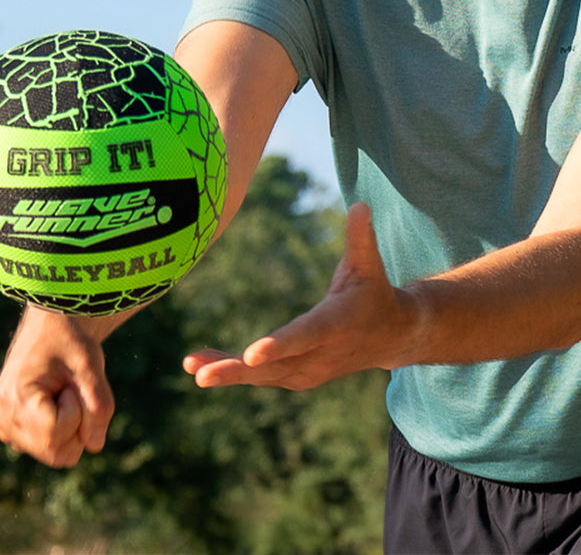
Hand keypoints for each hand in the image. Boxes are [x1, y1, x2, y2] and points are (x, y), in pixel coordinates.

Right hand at [0, 306, 115, 466]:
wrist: (49, 328)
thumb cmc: (68, 340)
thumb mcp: (89, 364)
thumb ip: (98, 404)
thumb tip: (95, 446)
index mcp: (13, 400)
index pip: (56, 436)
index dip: (77, 412)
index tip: (70, 384)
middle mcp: (3, 421)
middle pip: (56, 453)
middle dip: (76, 424)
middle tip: (69, 389)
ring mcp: (5, 429)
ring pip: (55, 454)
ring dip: (69, 427)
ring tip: (60, 392)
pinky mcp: (13, 432)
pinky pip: (50, 447)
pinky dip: (61, 429)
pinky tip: (53, 401)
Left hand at [183, 203, 417, 390]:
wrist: (390, 336)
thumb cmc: (374, 291)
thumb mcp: (370, 263)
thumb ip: (360, 236)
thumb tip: (360, 204)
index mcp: (335, 324)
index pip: (304, 335)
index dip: (278, 345)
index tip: (251, 355)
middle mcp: (320, 355)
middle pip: (274, 365)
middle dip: (236, 369)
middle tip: (200, 374)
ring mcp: (308, 372)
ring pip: (262, 375)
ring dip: (226, 371)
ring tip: (190, 365)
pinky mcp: (296, 377)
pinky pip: (261, 376)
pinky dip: (233, 372)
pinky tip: (201, 366)